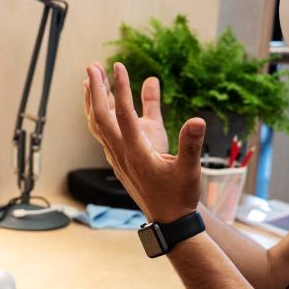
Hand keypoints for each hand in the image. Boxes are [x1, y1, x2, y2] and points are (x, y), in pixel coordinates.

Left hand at [83, 62, 203, 222]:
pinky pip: (103, 134)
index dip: (120, 88)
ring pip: (97, 126)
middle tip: (91, 66)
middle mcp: (121, 154)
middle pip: (100, 117)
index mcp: (136, 153)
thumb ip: (192, 144)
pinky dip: (98, 116)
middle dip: (95, 90)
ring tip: (90, 79)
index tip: (118, 66)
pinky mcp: (119, 162)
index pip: (124, 114)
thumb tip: (197, 120)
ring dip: (93, 102)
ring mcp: (117, 159)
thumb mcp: (190, 170)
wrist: (169, 222)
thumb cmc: (180, 196)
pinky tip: (101, 106)